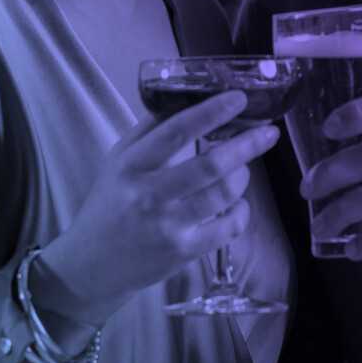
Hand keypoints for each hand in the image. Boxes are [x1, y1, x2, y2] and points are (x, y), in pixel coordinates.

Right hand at [35, 91, 282, 324]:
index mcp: (131, 165)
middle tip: (268, 133)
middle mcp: (149, 194)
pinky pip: (227, 228)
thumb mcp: (116, 162)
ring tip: (243, 170)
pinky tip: (238, 204)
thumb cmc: (109, 204)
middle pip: (209, 166)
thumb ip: (146, 133)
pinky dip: (241, 212)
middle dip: (245, 145)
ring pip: (222, 195)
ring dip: (242, 177)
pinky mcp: (183, 252)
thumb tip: (184, 102)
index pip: (175, 132)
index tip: (238, 99)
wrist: (93, 263)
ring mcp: (168, 226)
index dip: (210, 113)